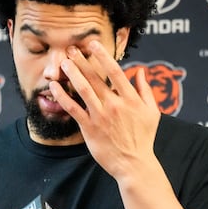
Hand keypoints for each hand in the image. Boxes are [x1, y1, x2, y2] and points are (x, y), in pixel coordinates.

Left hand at [49, 41, 160, 179]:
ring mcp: (100, 116)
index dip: (103, 56)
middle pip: (95, 78)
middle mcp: (114, 105)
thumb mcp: (152, 112)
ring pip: (83, 90)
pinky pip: (73, 109)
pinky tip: (54, 87)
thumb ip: (146, 90)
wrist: (133, 164)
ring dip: (72, 74)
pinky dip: (62, 96)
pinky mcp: (89, 128)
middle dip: (82, 61)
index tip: (93, 44)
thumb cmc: (143, 138)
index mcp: (130, 99)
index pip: (115, 72)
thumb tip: (140, 72)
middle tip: (71, 49)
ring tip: (63, 62)